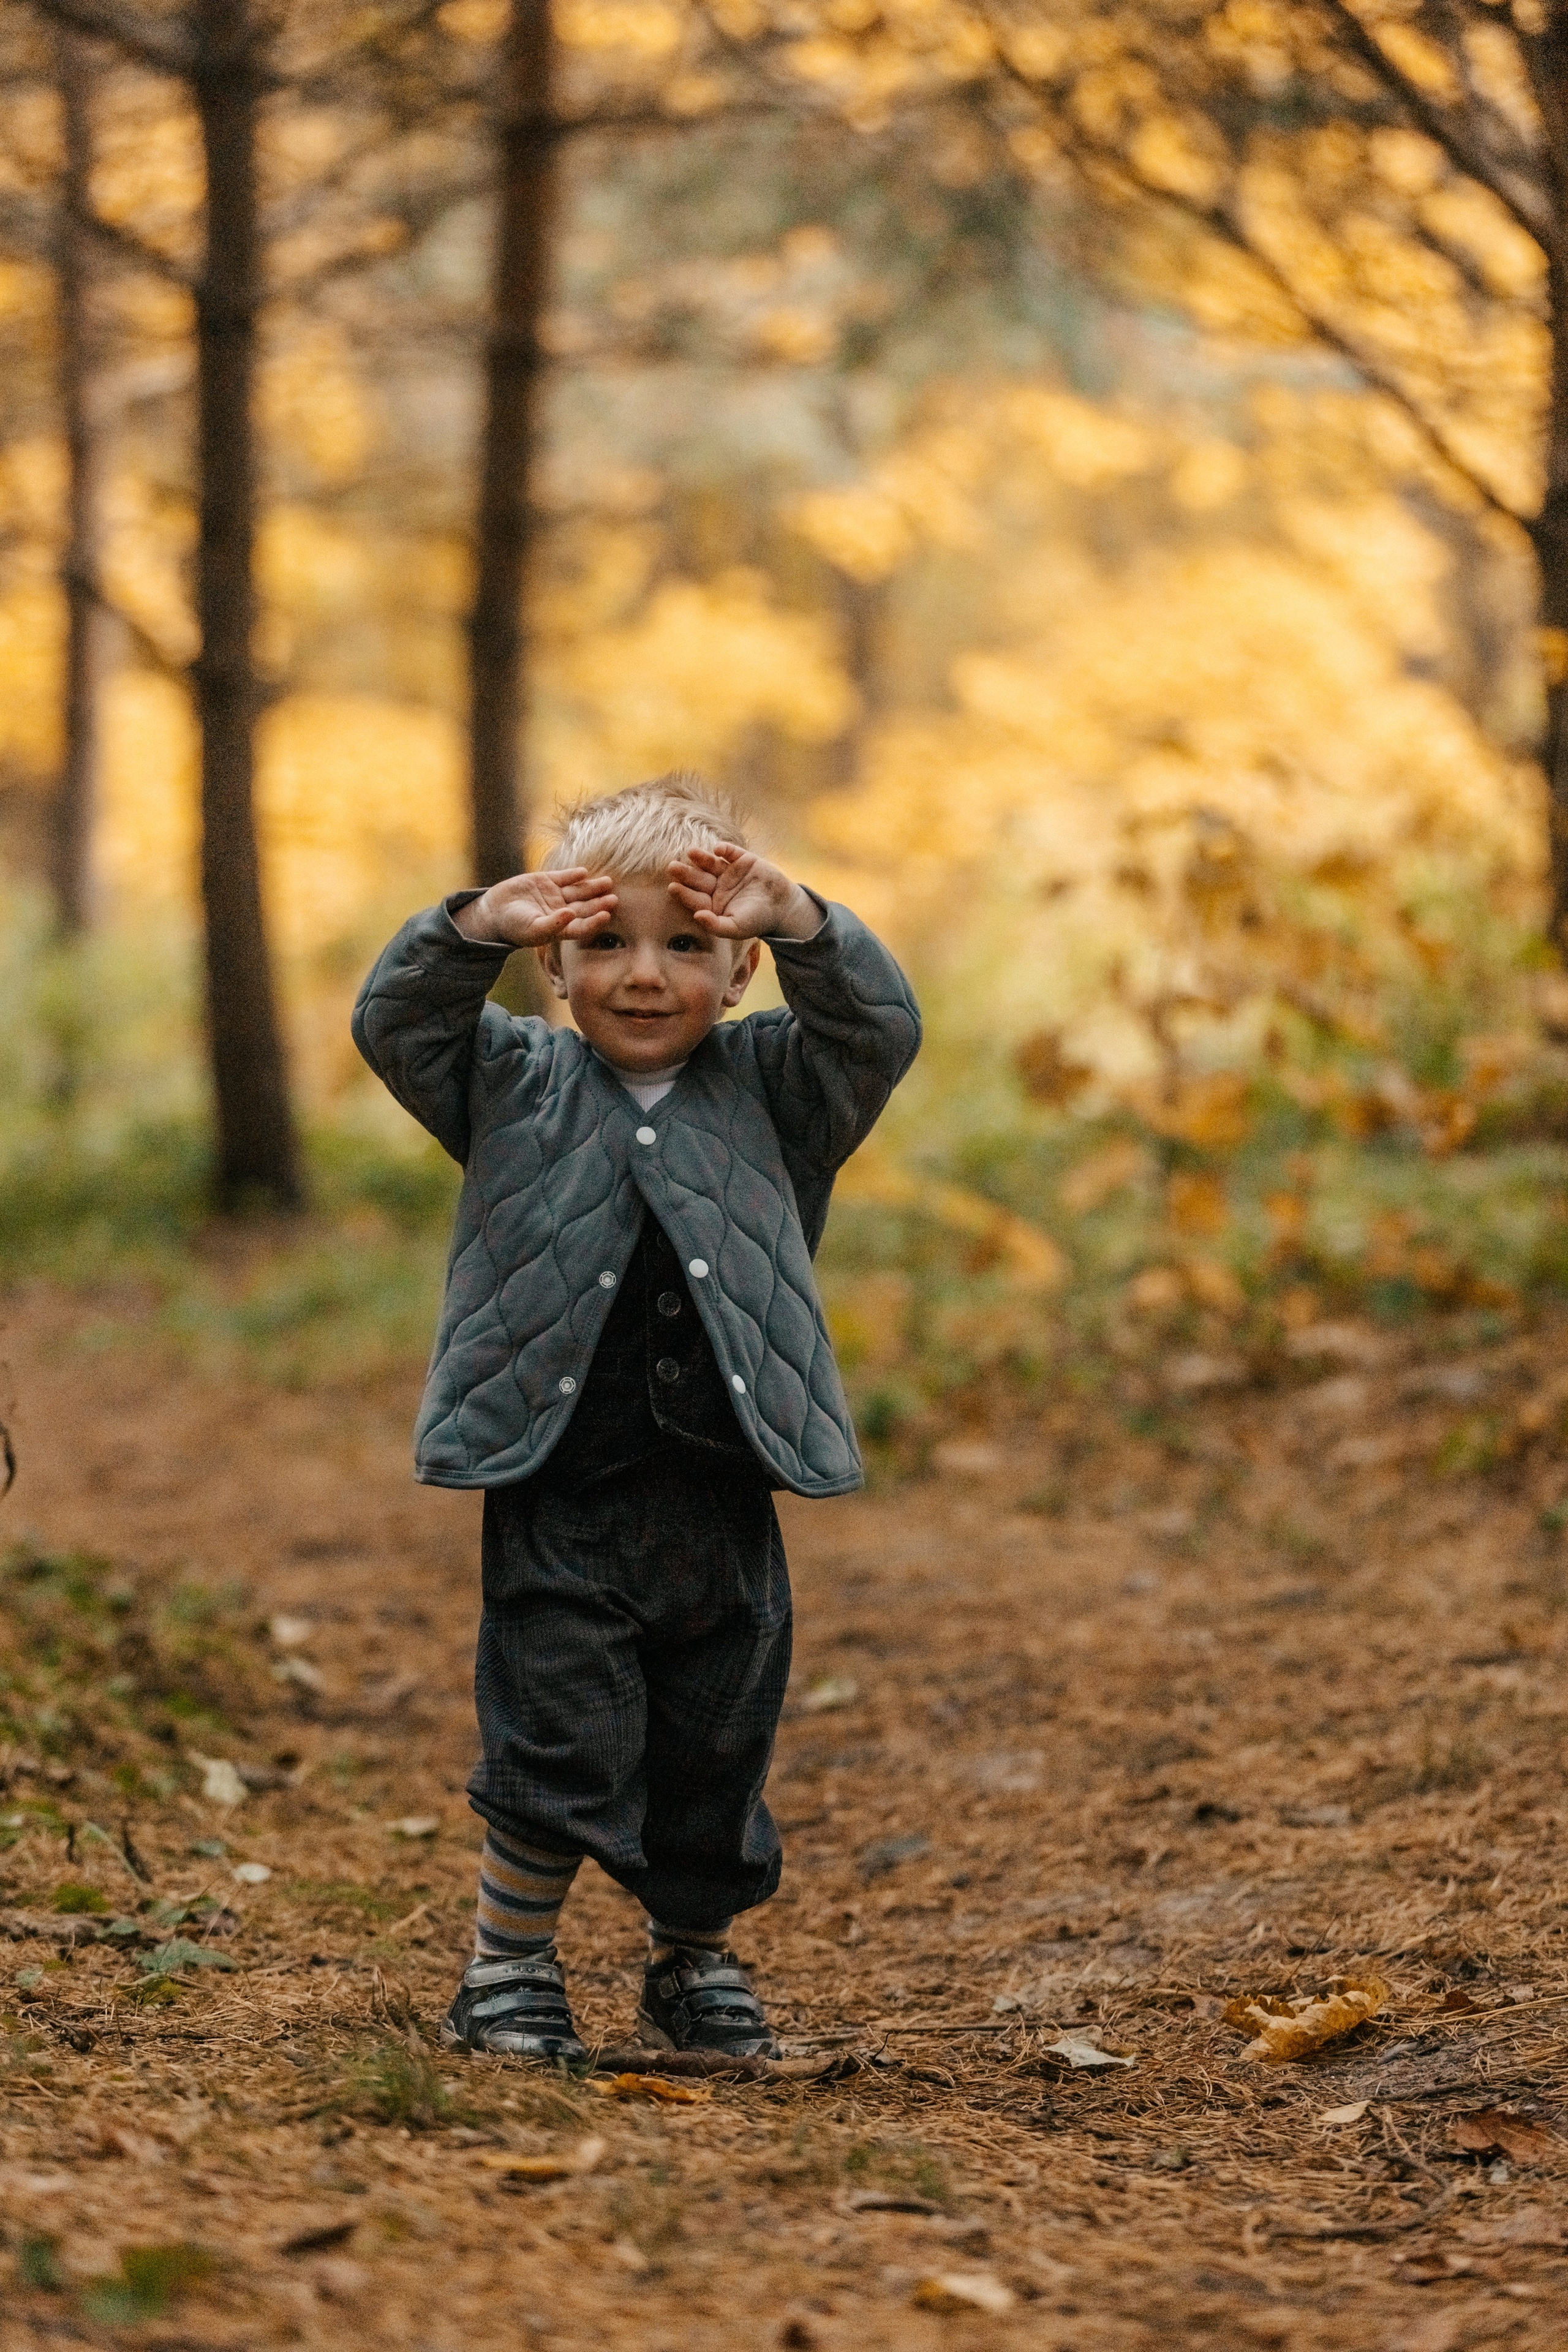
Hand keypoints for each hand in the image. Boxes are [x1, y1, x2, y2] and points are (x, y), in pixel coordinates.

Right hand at [453, 868, 616, 947]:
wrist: (493, 912)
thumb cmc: (513, 927)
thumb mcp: (533, 929)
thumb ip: (553, 924)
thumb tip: (571, 915)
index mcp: (560, 928)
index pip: (582, 926)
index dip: (595, 921)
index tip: (607, 915)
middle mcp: (561, 911)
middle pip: (585, 907)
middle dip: (599, 902)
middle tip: (615, 898)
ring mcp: (554, 895)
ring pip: (578, 891)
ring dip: (592, 887)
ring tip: (608, 882)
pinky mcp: (545, 881)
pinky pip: (563, 877)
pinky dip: (573, 875)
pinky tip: (584, 872)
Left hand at [667, 845, 818, 941]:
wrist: (783, 907)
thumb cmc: (757, 920)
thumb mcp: (736, 928)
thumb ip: (716, 925)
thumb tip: (697, 917)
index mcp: (713, 904)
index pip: (695, 899)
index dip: (684, 893)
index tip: (672, 887)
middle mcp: (718, 887)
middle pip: (699, 879)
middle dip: (686, 874)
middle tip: (672, 867)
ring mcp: (729, 872)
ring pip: (711, 864)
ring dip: (701, 858)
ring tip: (690, 853)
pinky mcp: (742, 859)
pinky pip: (731, 852)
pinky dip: (724, 849)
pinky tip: (717, 849)